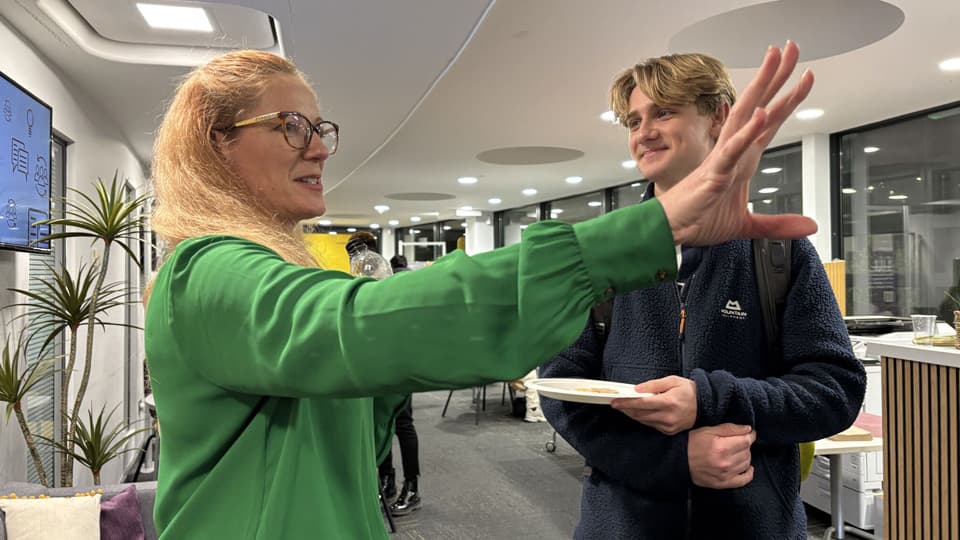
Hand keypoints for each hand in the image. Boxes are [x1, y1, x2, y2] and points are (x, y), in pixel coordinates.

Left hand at [610, 376, 696, 434]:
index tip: (615, 402)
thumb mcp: (672, 381)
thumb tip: (636, 390)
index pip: (642, 404)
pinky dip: (643, 418)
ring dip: (633, 414)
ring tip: (624, 407)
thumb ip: (653, 385)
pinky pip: (651, 425)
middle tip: (616, 403)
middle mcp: (668, 416)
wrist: (706, 404)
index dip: (626, 403)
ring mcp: (669, 426)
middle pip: (640, 414)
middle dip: (626, 409)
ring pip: (644, 421)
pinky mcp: (669, 431)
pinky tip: (638, 412)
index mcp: (669, 402)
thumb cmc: (689, 390)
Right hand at [658, 41, 816, 245]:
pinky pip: (733, 150)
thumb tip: (808, 227)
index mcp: (741, 159)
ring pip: (745, 116)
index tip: (805, 76)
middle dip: (776, 77)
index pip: (769, 122)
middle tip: (792, 47)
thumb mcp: (745, 225)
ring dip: (762, 88)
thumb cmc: (697, 219)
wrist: (669, 231)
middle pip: (758, 105)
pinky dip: (748, 132)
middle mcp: (732, 151)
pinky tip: (762, 114)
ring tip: (777, 63)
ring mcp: (723, 159)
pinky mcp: (714, 175)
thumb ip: (777, 224)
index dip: (787, 98)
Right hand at [688, 423, 756, 488]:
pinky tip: (747, 467)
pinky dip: (749, 474)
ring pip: (746, 463)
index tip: (749, 433)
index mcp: (722, 447)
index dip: (750, 435)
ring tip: (738, 451)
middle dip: (745, 445)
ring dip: (745, 456)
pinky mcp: (723, 483)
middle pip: (747, 452)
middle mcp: (725, 462)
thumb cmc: (692, 442)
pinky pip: (743, 480)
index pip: (746, 441)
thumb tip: (748, 429)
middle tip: (738, 441)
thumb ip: (730, 428)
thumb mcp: (708, 430)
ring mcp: (725, 475)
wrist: (679, 460)